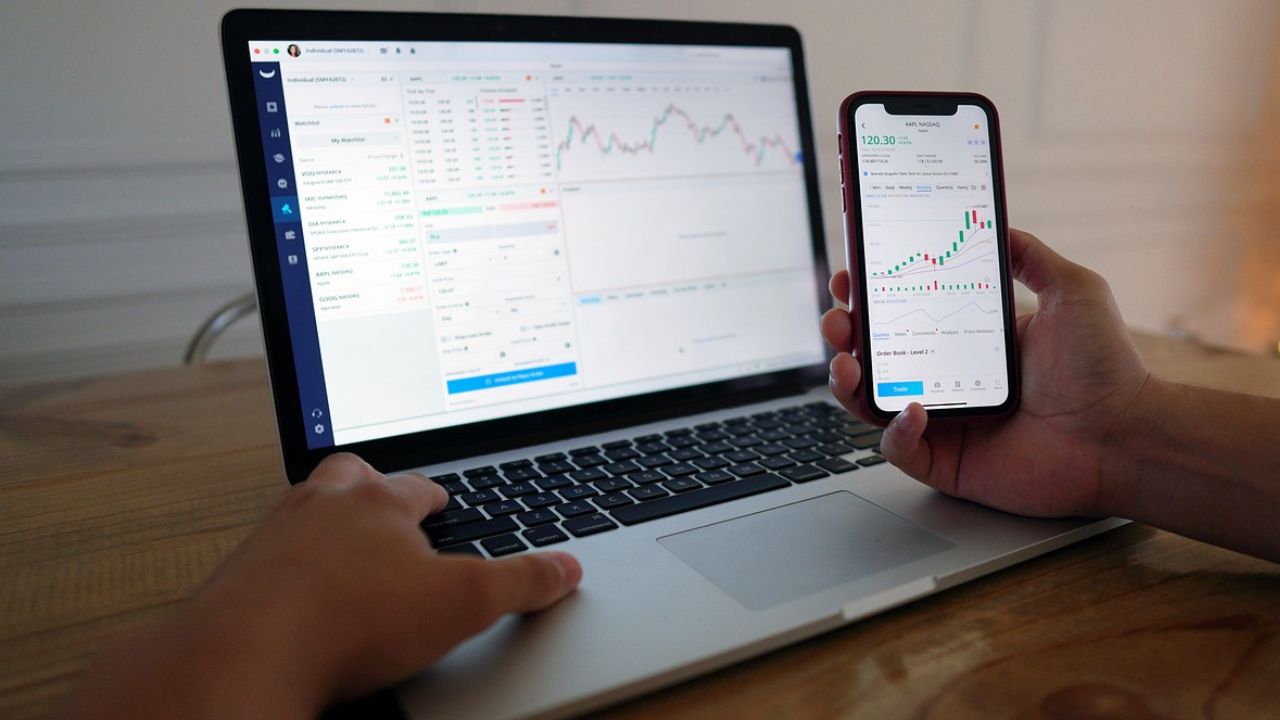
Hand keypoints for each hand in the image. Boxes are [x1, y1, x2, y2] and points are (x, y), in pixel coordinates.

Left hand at [67, 453, 581, 719]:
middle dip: (369, 486)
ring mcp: (274, 536)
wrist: (248, 652)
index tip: (441, 500)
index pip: (416, 486)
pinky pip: (267, 554)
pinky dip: (286, 563)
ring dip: (324, 518)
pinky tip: (297, 590)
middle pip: (350, 478)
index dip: (435, 496)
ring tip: (340, 540)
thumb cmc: (352, 620)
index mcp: (379, 500)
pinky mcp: (238, 574)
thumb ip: (521, 582)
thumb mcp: (462, 603)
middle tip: (381, 500)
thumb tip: (567, 567)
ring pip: (303, 508)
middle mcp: (322, 505)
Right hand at [820, 229, 1150, 516]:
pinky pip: (900, 448)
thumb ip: (1031, 255)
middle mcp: (946, 378)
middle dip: (844, 334)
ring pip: (871, 403)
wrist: (1127, 435)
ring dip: (848, 382)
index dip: (869, 296)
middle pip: (873, 355)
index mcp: (966, 339)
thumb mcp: (1071, 291)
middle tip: (838, 320)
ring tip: (848, 365)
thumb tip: (995, 222)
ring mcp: (943, 421)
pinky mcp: (946, 462)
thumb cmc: (1105, 369)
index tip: (851, 276)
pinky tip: (913, 410)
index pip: (902, 312)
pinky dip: (895, 431)